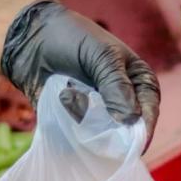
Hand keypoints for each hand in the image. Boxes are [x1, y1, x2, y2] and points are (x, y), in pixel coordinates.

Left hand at [1, 0, 160, 142]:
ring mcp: (98, 116)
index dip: (143, 128)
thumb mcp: (101, 55)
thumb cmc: (72, 39)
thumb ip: (116, 86)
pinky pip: (78, 140)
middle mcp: (122, 102)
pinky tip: (59, 101)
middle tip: (89, 109)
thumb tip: (129, 120)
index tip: (133, 142)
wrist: (32, 41)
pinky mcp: (76, 125)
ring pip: (101, 137)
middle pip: (126, 132)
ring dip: (84, 121)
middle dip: (109, 127)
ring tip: (67, 94)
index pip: (149, 111)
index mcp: (138, 82)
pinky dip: (69, 127)